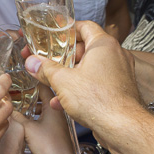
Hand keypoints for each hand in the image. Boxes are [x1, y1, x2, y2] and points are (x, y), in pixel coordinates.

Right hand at [9, 85, 71, 153]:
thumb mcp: (28, 128)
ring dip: (34, 103)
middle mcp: (58, 110)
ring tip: (21, 103)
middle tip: (19, 90)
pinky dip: (37, 113)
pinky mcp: (57, 129)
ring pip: (45, 106)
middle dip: (31, 92)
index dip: (32, 80)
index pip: (44, 85)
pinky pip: (46, 115)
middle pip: (45, 95)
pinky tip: (29, 118)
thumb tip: (8, 110)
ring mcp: (59, 120)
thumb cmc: (50, 146)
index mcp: (54, 105)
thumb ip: (17, 117)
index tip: (23, 78)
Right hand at [24, 21, 142, 131]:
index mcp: (103, 44)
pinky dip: (80, 88)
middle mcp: (115, 55)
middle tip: (46, 60)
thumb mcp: (63, 81)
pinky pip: (95, 83)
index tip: (52, 35)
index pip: (84, 26)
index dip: (66, 29)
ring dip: (69, 75)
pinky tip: (62, 102)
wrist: (122, 127)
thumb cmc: (98, 100)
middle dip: (63, 56)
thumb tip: (32, 62)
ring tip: (51, 82)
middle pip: (84, 48)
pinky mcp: (118, 89)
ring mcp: (118, 73)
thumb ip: (45, 69)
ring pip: (89, 68)